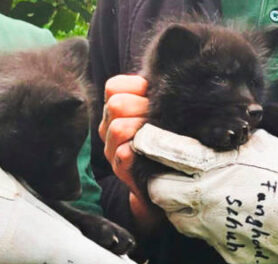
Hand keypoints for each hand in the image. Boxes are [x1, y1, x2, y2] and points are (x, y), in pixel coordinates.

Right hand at [98, 75, 161, 231]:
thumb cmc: (166, 135)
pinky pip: (124, 154)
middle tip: (160, 117)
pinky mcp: (121, 169)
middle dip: (143, 108)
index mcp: (115, 109)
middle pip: (116, 104)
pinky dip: (142, 150)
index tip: (153, 98)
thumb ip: (157, 92)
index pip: (114, 87)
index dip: (137, 87)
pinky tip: (156, 150)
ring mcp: (111, 149)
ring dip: (143, 129)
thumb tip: (170, 74)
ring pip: (118, 128)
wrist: (169, 176)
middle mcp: (108, 127)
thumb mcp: (159, 109)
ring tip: (160, 134)